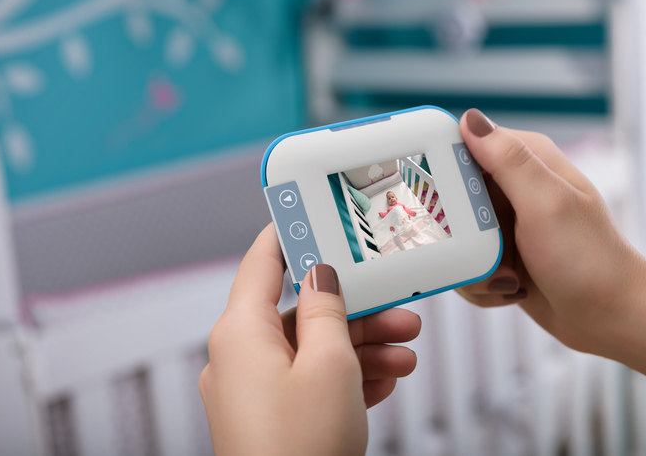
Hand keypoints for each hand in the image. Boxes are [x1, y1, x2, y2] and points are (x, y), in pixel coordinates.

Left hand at [199, 224, 420, 454]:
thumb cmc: (300, 449)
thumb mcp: (328, 365)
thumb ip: (326, 311)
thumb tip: (320, 276)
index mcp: (240, 332)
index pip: (262, 262)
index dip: (288, 233)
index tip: (312, 212)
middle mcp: (240, 357)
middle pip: (300, 312)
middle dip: (354, 309)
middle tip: (395, 306)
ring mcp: (254, 390)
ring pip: (312, 350)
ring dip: (361, 347)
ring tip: (405, 350)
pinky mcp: (271, 417)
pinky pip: (310, 382)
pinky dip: (346, 377)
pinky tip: (385, 379)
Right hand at [455, 109, 645, 353]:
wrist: (610, 317)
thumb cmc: (588, 260)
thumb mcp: (546, 203)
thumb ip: (508, 161)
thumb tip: (470, 119)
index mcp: (525, 161)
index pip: (463, 145)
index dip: (443, 171)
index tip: (442, 202)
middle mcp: (513, 187)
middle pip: (449, 197)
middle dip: (459, 233)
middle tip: (488, 251)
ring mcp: (505, 223)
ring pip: (454, 236)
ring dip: (473, 265)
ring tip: (507, 276)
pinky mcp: (500, 254)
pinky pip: (466, 263)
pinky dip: (481, 282)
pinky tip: (509, 288)